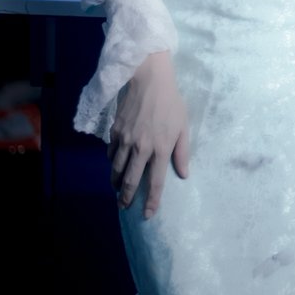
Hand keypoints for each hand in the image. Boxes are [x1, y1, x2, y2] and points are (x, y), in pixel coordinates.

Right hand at [108, 50, 189, 218]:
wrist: (148, 80)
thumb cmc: (171, 102)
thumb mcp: (183, 127)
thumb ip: (182, 152)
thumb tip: (183, 174)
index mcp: (161, 149)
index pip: (155, 182)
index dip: (151, 201)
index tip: (147, 214)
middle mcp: (141, 149)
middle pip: (130, 180)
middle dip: (126, 198)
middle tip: (124, 207)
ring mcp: (125, 140)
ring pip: (116, 169)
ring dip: (116, 183)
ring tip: (117, 191)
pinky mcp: (115, 131)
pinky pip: (110, 153)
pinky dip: (111, 163)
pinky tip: (113, 166)